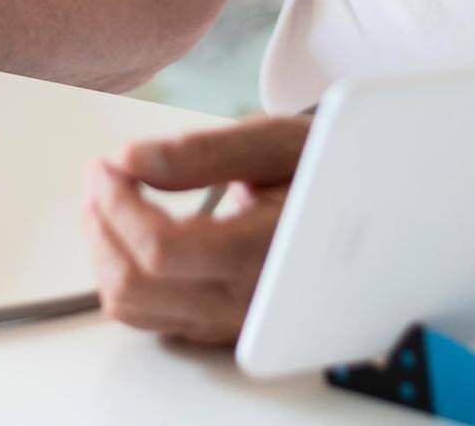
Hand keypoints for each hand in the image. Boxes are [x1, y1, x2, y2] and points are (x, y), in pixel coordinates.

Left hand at [84, 115, 309, 344]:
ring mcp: (234, 325)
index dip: (118, 204)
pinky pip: (152, 318)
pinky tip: (133, 234)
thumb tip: (130, 161)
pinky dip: (128, 274)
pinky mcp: (223, 330)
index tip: (106, 166)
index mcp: (268, 255)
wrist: (374, 215)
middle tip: (101, 178)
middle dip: (102, 224)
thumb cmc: (329, 173)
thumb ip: (201, 153)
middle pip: (136, 285)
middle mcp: (250, 304)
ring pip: (134, 308)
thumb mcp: (278, 144)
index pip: (161, 250)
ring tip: (109, 203)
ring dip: (106, 251)